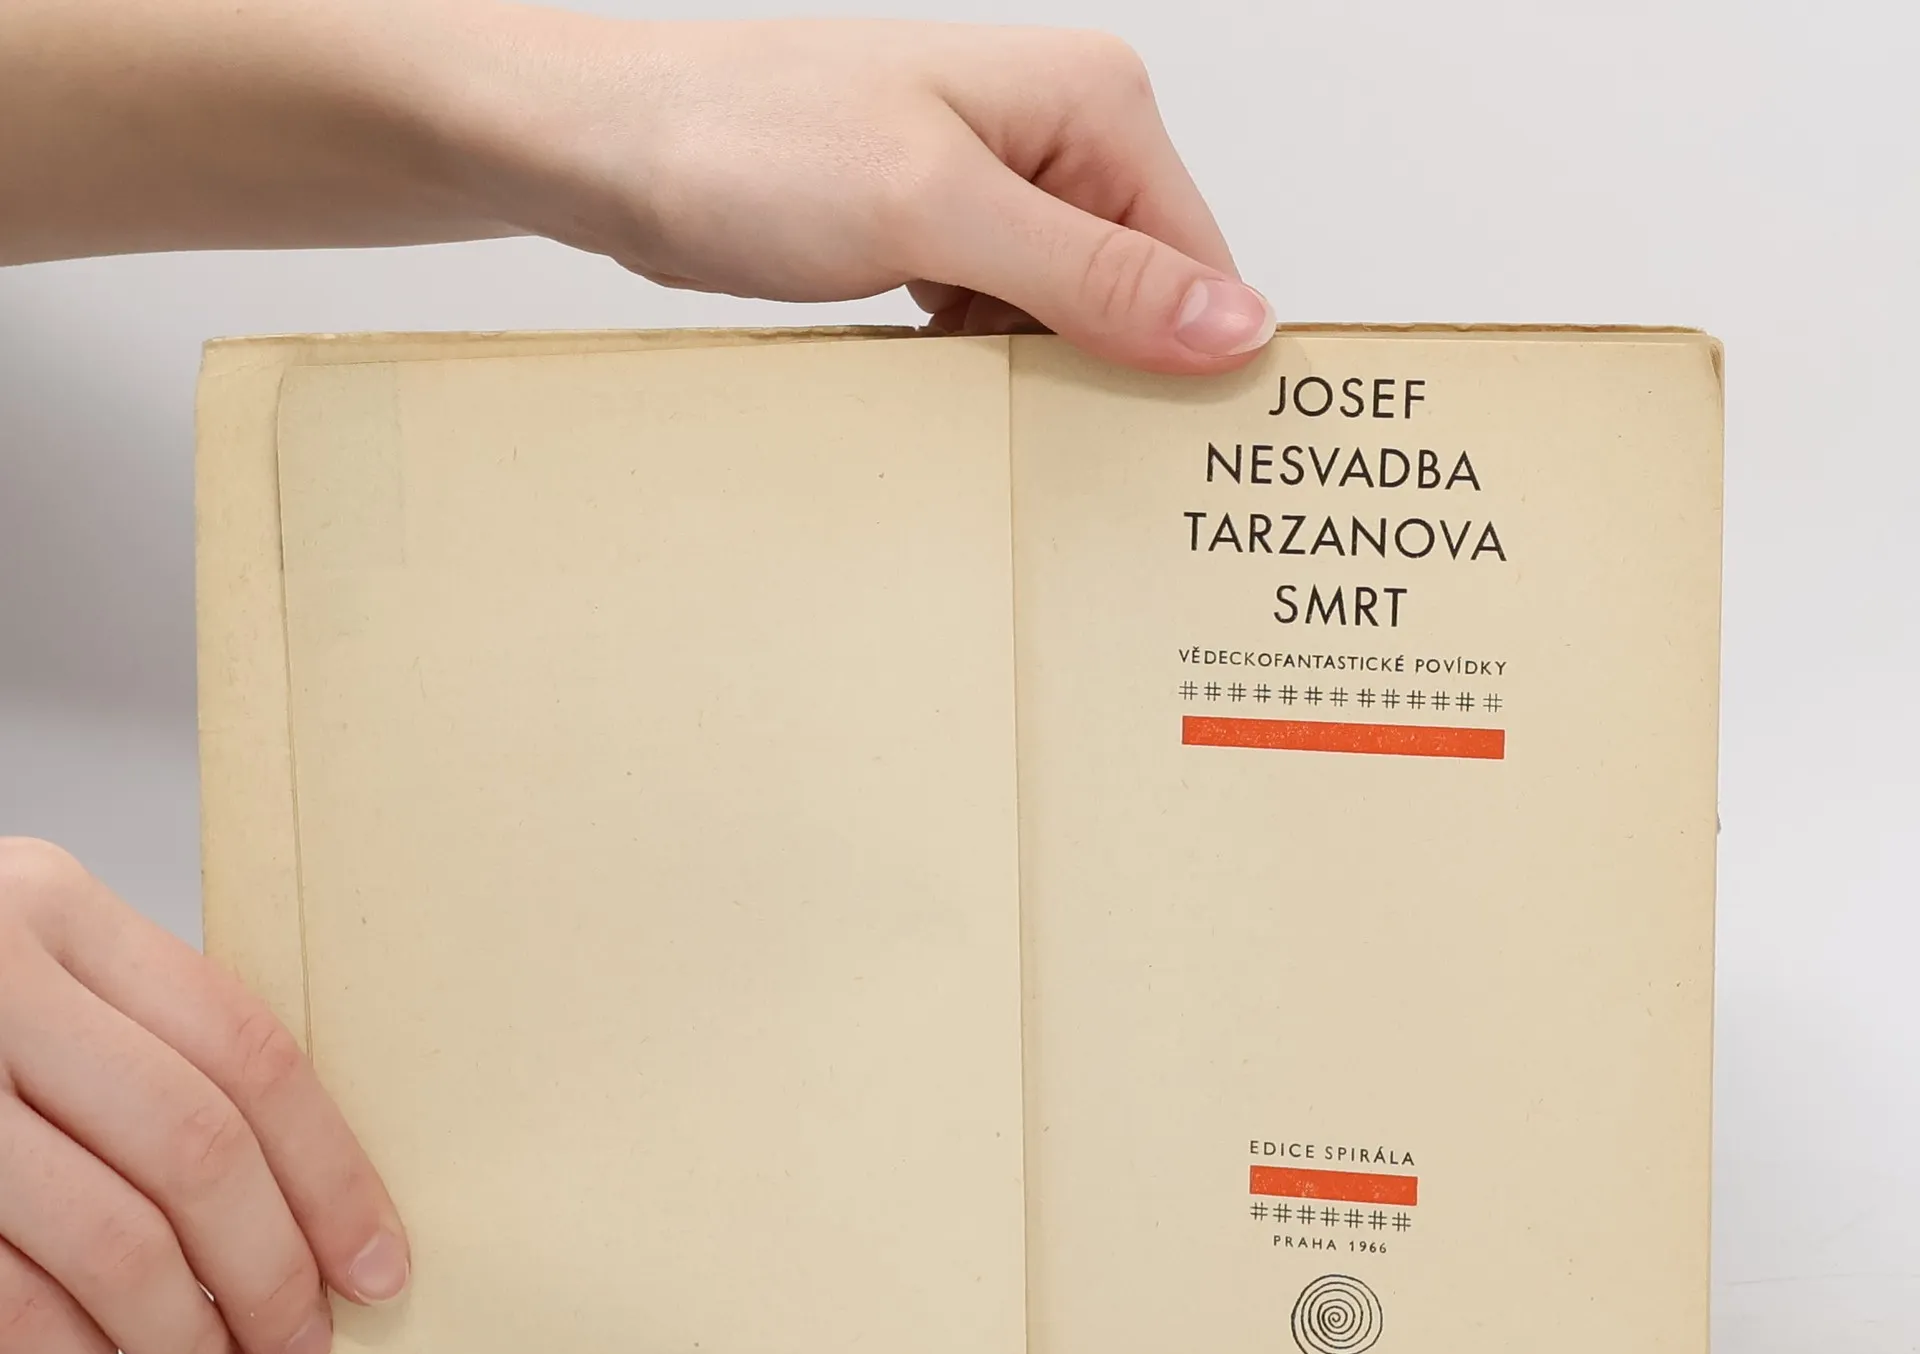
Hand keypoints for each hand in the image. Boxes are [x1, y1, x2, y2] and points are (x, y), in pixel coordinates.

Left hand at [0, 4, 1269, 374]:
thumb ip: (1089, 274)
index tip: (1189, 473)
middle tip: (1106, 494)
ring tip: (1025, 459)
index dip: (1200, 367)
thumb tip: (1231, 326)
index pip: (1201, 260)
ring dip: (1045, 392)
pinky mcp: (933, 239)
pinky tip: (961, 418)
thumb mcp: (935, 213)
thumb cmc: (744, 141)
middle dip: (1121, 386)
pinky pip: (998, 330)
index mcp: (1090, 106)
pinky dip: (985, 379)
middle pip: (1141, 298)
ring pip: (1068, 325)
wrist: (604, 149)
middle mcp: (1055, 142)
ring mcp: (992, 194)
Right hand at [0, 840, 408, 1353]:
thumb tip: (299, 1202)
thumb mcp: (34, 966)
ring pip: (105, 1235)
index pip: (248, 1056)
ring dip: (181, 1334)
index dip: (333, 1176)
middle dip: (270, 1273)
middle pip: (196, 1151)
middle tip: (300, 1348)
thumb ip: (145, 1042)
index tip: (377, 1264)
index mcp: (56, 911)